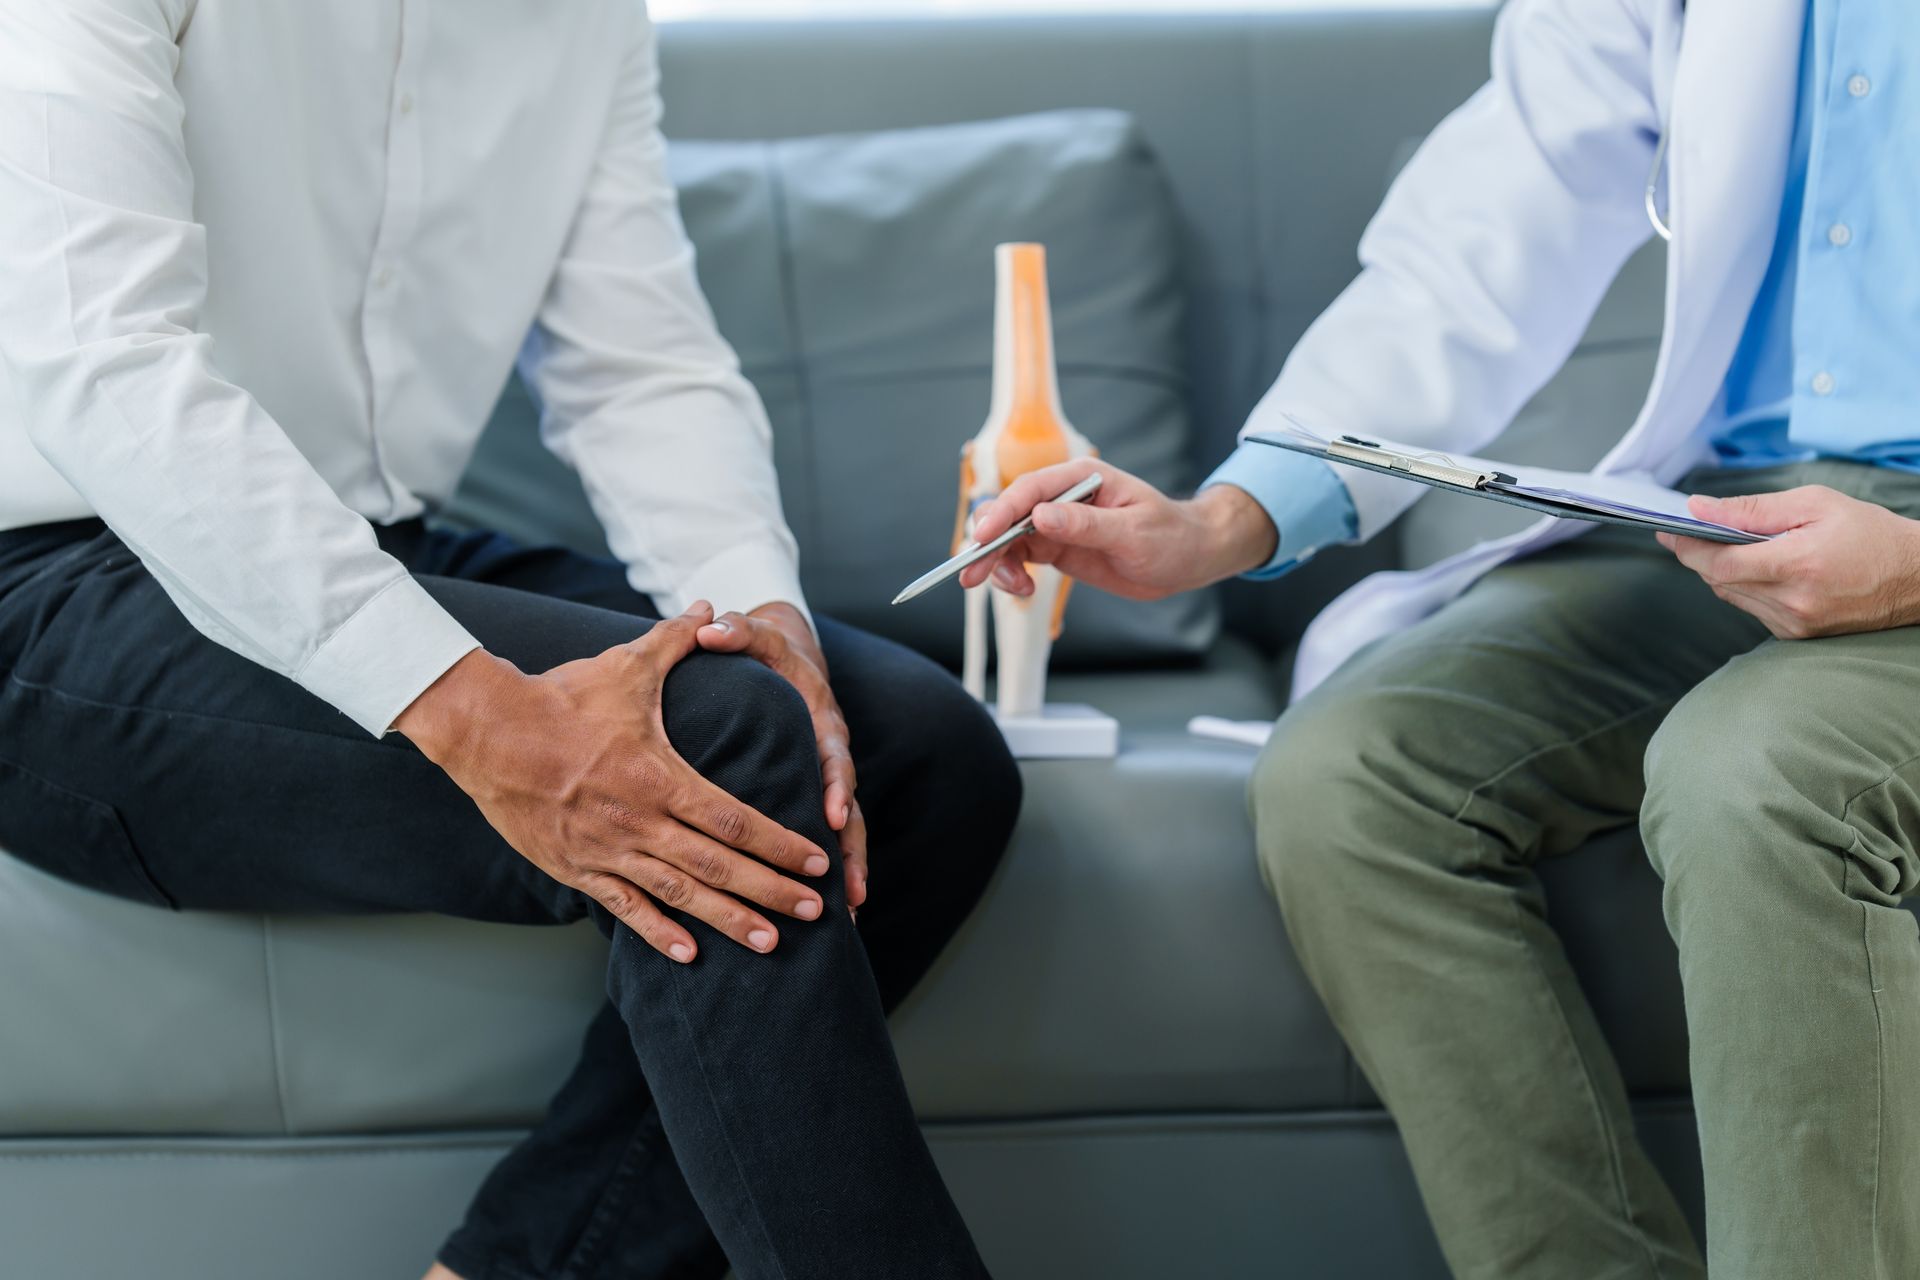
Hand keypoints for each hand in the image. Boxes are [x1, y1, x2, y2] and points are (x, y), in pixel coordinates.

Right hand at [395, 603, 831, 962]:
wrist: (486, 732)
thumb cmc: (561, 698)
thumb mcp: (625, 665)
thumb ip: (675, 640)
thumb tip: (710, 607)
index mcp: (660, 778)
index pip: (735, 821)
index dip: (780, 844)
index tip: (817, 862)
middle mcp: (639, 822)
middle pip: (719, 868)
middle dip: (772, 891)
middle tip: (815, 913)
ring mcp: (607, 851)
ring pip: (680, 896)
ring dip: (729, 921)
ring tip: (771, 942)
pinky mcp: (577, 868)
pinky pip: (624, 908)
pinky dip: (658, 934)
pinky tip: (690, 955)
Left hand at [695, 602, 868, 910]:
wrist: (789, 656)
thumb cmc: (767, 648)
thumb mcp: (754, 632)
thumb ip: (735, 630)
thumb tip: (711, 627)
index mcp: (821, 719)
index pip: (834, 757)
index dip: (837, 787)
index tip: (834, 816)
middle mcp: (831, 754)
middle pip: (850, 808)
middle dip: (850, 850)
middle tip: (849, 892)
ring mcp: (827, 778)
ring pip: (845, 831)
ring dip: (846, 871)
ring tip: (848, 915)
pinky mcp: (815, 793)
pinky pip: (826, 836)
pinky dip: (831, 870)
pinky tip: (830, 907)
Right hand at [957, 458, 1278, 600]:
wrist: (1188, 558)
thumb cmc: (1170, 536)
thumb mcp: (1133, 531)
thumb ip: (1086, 525)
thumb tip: (1041, 516)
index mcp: (1081, 478)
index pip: (1030, 490)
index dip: (1001, 512)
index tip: (983, 537)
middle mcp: (1063, 497)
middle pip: (1010, 513)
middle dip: (988, 542)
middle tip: (971, 572)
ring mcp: (1057, 523)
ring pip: (1010, 538)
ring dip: (998, 563)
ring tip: (1010, 589)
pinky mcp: (1058, 548)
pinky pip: (1021, 557)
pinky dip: (1012, 574)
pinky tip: (1022, 589)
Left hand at [1656, 486, 1919, 638]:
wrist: (1916, 577)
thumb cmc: (1869, 533)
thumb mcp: (1815, 504)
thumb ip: (1753, 509)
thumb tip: (1701, 509)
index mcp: (1797, 566)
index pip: (1720, 563)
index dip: (1687, 547)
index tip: (1667, 530)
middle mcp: (1793, 601)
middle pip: (1719, 580)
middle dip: (1698, 555)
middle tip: (1685, 533)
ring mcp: (1794, 623)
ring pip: (1731, 596)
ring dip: (1721, 571)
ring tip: (1727, 545)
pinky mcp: (1797, 634)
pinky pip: (1751, 608)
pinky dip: (1744, 586)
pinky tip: (1756, 568)